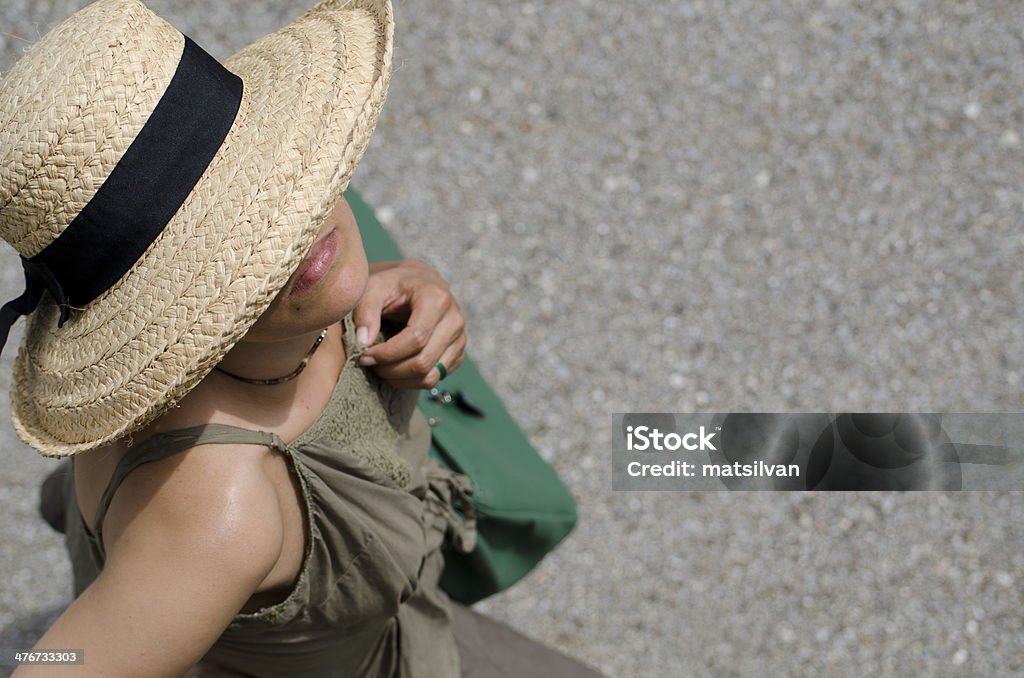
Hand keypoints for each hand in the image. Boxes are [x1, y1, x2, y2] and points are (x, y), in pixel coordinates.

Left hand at [353, 259, 466, 388]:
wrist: (420, 284)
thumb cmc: (394, 286)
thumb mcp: (374, 288)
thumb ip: (365, 311)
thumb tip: (363, 342)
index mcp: (437, 299)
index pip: (416, 338)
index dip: (387, 353)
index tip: (364, 356)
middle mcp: (454, 320)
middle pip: (423, 362)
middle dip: (390, 370)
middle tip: (369, 364)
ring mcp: (459, 339)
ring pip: (429, 376)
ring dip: (399, 379)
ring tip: (380, 368)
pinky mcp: (457, 355)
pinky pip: (434, 379)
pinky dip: (411, 381)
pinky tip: (395, 369)